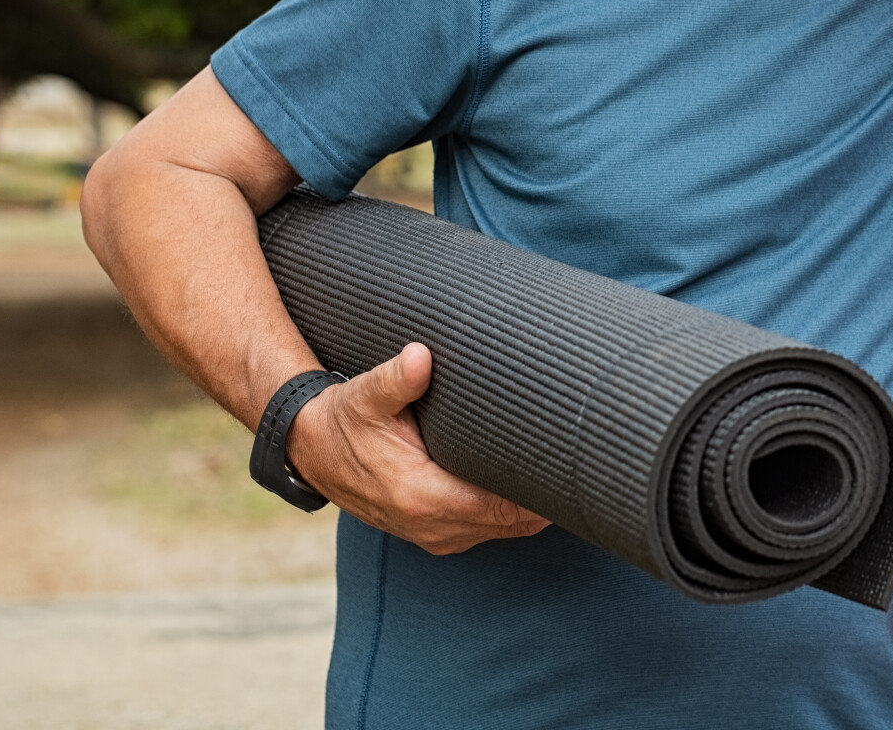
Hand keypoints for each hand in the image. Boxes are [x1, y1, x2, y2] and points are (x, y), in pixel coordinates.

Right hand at [283, 342, 550, 554]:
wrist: (312, 451)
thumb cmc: (345, 420)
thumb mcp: (365, 395)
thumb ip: (396, 379)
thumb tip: (419, 356)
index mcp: (421, 496)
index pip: (500, 507)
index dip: (537, 492)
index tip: (569, 466)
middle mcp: (431, 526)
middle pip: (512, 523)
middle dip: (545, 498)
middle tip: (581, 461)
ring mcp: (434, 535)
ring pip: (504, 531)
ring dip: (531, 508)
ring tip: (565, 471)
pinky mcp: (434, 533)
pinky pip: (488, 530)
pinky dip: (511, 514)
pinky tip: (531, 485)